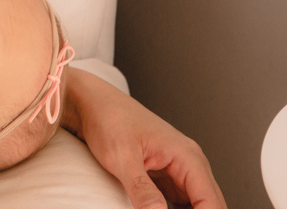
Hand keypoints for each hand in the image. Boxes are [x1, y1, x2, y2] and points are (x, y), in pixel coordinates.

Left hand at [62, 68, 226, 208]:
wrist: (91, 104)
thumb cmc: (107, 120)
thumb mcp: (121, 156)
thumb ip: (140, 187)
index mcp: (186, 156)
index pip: (210, 200)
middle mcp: (189, 162)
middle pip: (209, 203)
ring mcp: (178, 169)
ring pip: (196, 204)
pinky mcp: (165, 176)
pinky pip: (181, 202)